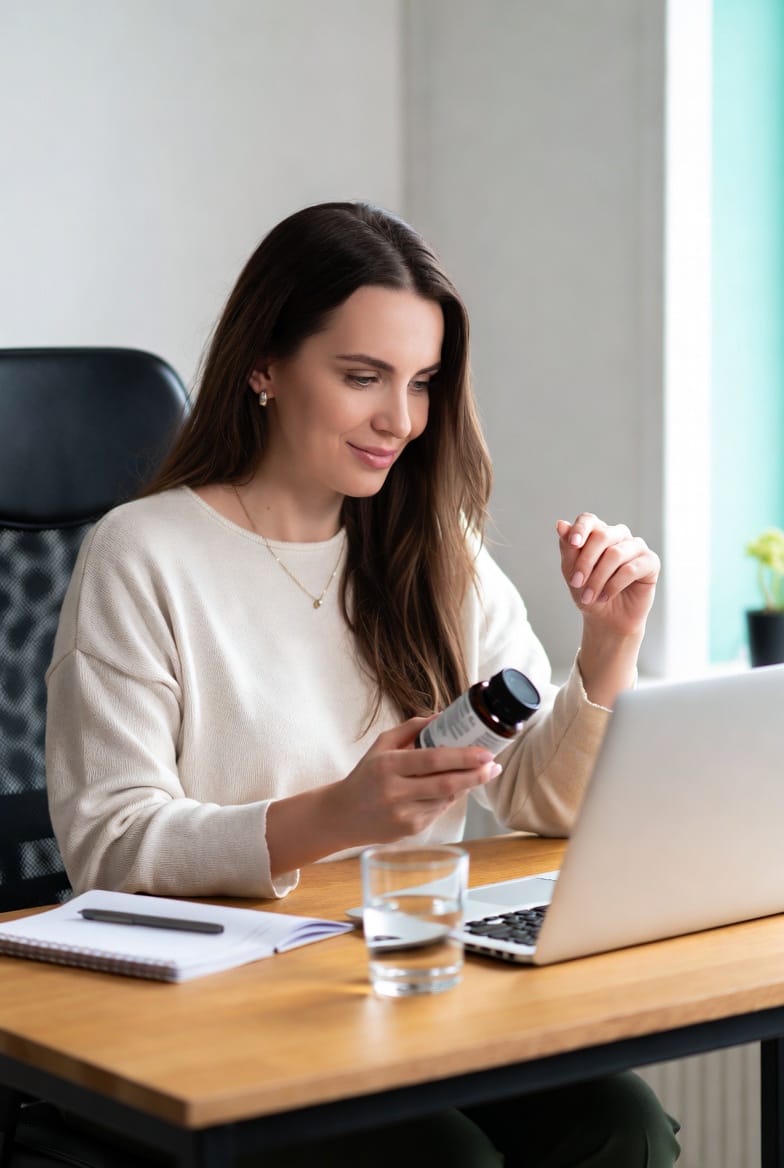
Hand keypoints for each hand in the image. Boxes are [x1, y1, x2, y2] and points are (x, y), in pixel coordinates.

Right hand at [333, 717, 501, 845]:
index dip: (463, 757)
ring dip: (466, 785)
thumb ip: (412, 728)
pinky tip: (457, 787)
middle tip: (494, 765)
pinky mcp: (409, 830)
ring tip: (481, 773)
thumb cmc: (366, 775)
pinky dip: (451, 798)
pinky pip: (439, 811)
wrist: (343, 815)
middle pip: (446, 784)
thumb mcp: (382, 745)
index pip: (433, 760)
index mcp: (388, 765)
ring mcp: (403, 814)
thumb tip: (443, 716)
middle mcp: (395, 792)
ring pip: (446, 799)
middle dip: (476, 775)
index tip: (486, 753)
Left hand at [556, 513, 659, 638]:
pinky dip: (614, 585)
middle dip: (585, 562)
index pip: (589, 520)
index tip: (573, 544)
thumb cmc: (588, 592)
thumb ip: (568, 548)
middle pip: (602, 536)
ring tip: (589, 597)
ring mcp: (636, 547)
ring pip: (615, 554)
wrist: (606, 619)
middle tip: (576, 583)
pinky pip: (631, 569)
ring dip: (598, 578)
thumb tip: (560, 523)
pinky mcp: (651, 562)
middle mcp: (618, 535)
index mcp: (598, 532)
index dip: (580, 529)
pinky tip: (605, 596)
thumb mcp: (572, 572)